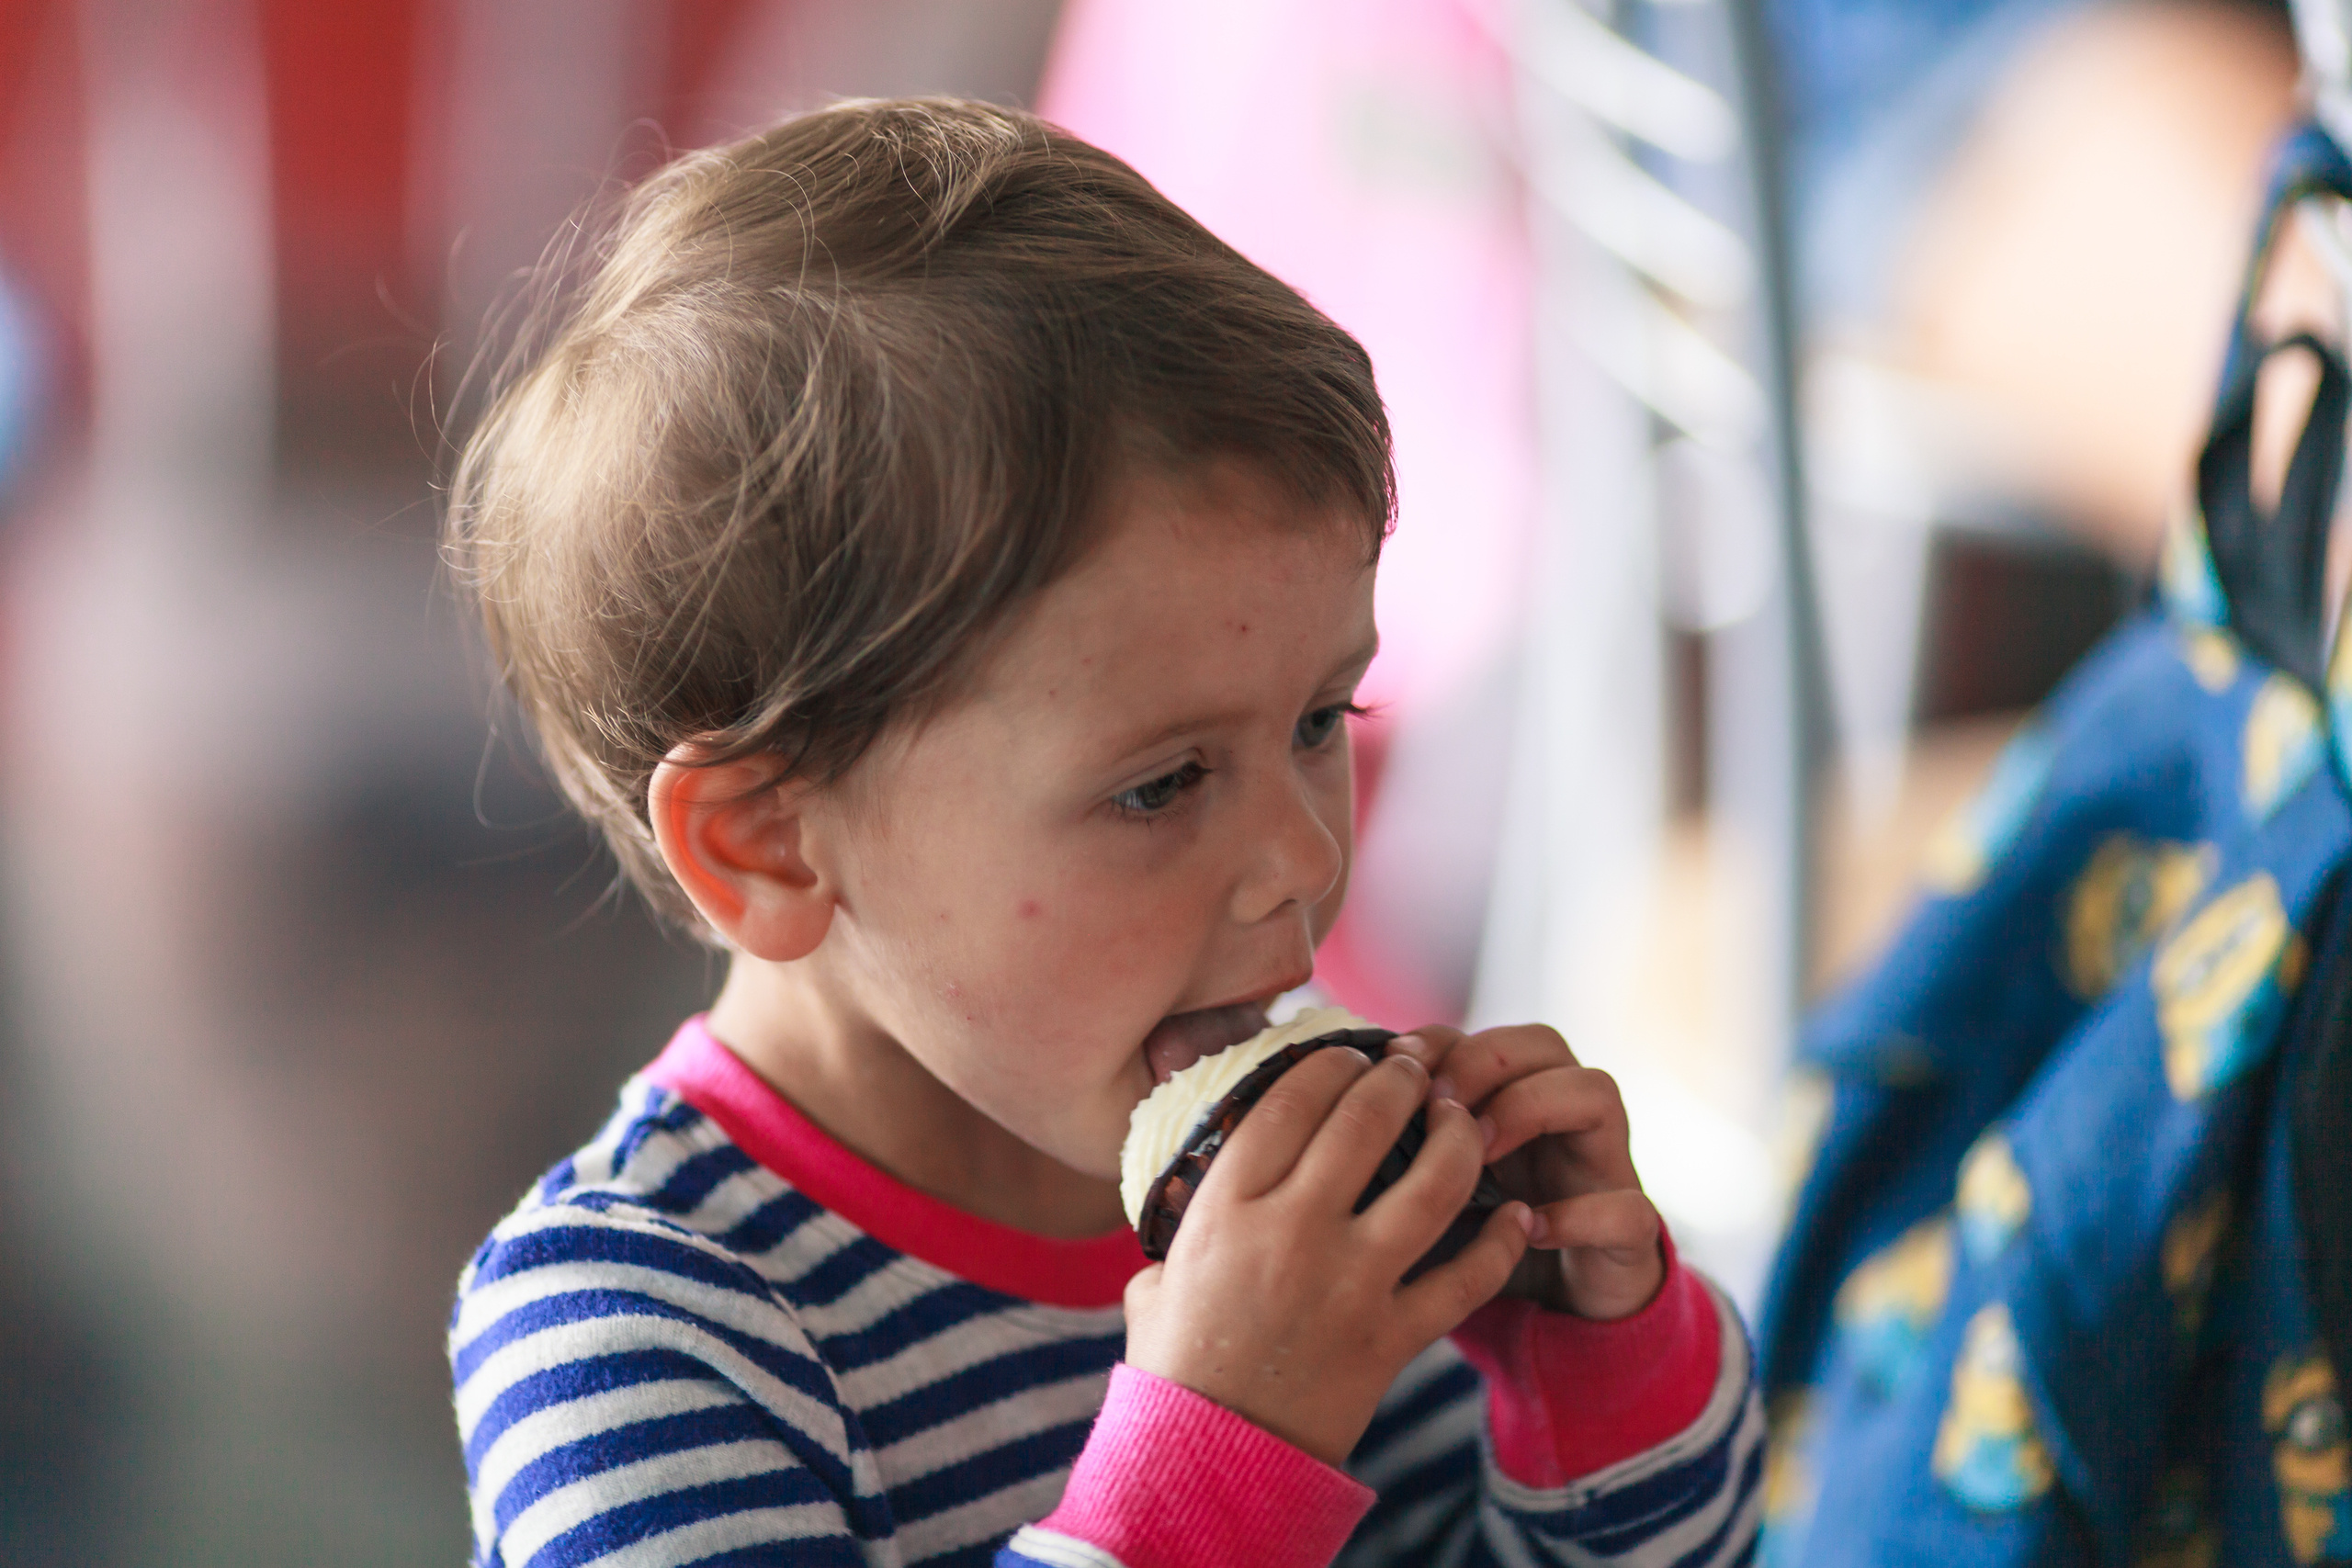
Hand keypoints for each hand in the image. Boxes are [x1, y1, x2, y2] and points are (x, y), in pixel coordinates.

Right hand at [1122, 1046, 1534, 1465]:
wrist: (1211, 1460)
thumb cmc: (1180, 1364)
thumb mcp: (1159, 1276)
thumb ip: (1188, 1227)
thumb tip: (1202, 1190)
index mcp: (1228, 1207)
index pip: (1293, 1100)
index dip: (1331, 1063)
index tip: (1351, 1055)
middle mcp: (1293, 1232)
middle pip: (1367, 1121)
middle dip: (1401, 1080)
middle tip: (1416, 1069)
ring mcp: (1350, 1284)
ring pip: (1433, 1184)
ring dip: (1458, 1139)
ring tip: (1463, 1119)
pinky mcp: (1393, 1336)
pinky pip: (1467, 1275)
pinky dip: (1501, 1240)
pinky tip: (1515, 1214)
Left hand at [1386, 1026, 1662, 1320]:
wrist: (1554, 1312)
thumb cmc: (1475, 1241)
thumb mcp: (1428, 1189)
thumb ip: (1396, 1148)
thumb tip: (1318, 1116)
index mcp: (1509, 1098)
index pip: (1481, 1034)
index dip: (1437, 1042)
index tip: (1388, 1070)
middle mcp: (1562, 1117)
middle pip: (1543, 1042)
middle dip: (1482, 1061)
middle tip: (1433, 1104)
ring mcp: (1603, 1166)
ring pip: (1596, 1091)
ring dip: (1532, 1108)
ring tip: (1479, 1150)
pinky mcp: (1633, 1231)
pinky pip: (1628, 1206)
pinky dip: (1579, 1214)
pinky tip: (1528, 1227)